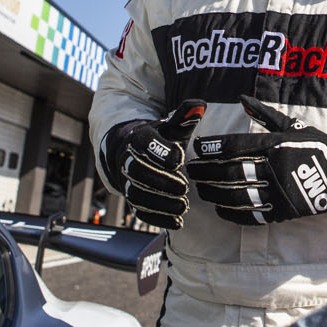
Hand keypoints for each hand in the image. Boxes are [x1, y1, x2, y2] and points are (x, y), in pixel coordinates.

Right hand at [102, 103, 204, 229]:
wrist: (133, 152)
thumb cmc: (160, 139)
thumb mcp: (171, 127)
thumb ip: (185, 117)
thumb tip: (199, 103)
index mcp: (138, 138)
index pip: (145, 143)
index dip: (162, 152)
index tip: (181, 158)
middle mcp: (127, 159)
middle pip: (137, 171)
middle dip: (161, 181)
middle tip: (184, 188)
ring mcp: (127, 180)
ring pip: (136, 194)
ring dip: (160, 202)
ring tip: (183, 206)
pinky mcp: (131, 198)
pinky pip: (139, 210)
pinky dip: (158, 218)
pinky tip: (177, 222)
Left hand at [186, 98, 326, 224]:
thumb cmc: (317, 146)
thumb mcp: (293, 125)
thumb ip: (265, 114)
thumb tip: (242, 97)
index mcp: (275, 144)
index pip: (235, 146)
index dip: (212, 148)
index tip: (197, 148)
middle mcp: (274, 168)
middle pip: (230, 172)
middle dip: (206, 172)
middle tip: (191, 170)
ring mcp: (278, 192)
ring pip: (237, 195)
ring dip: (214, 193)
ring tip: (201, 189)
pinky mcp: (282, 211)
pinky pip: (251, 214)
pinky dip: (232, 213)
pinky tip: (220, 207)